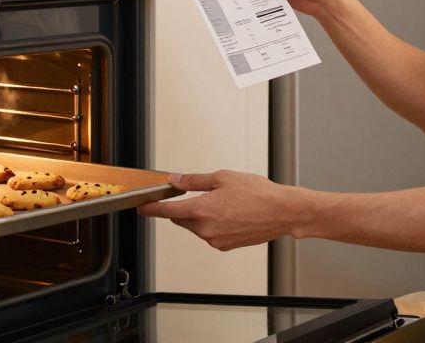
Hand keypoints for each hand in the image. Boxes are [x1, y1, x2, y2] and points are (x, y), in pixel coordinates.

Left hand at [137, 170, 307, 250]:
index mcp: (202, 210)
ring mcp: (215, 240)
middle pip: (182, 219)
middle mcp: (206, 229)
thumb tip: (177, 180)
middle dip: (182, 208)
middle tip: (195, 195)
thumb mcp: (223, 178)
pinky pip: (209, 234)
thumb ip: (195, 180)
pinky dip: (212, 224)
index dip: (152, 209)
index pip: (168, 211)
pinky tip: (229, 214)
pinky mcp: (225, 246)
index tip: (143, 208)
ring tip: (223, 203)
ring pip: (196, 227)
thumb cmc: (258, 193)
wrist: (282, 212)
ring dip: (199, 216)